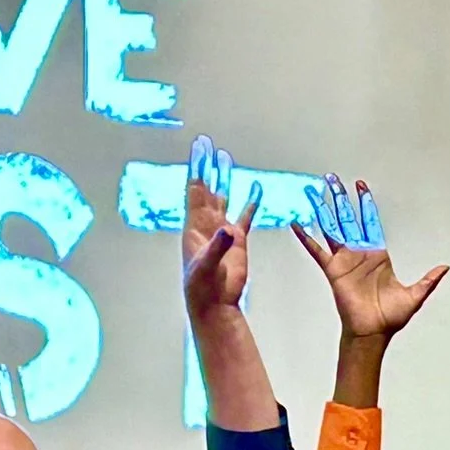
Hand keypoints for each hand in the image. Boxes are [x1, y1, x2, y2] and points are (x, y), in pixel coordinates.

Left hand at [182, 135, 261, 323]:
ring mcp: (222, 231)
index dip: (197, 168)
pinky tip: (256, 188)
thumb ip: (217, 247)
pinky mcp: (237, 241)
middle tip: (208, 144)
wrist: (216, 305)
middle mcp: (206, 224)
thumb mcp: (207, 267)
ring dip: (224, 178)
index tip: (199, 147)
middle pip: (207, 188)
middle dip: (207, 166)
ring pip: (223, 197)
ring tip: (223, 157)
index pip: (195, 190)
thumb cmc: (203, 289)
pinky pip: (245, 216)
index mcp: (194, 227)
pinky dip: (251, 202)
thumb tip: (227, 229)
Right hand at [291, 175, 446, 341]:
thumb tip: (445, 268)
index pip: (370, 221)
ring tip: (312, 192)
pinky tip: (297, 225)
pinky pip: (317, 250)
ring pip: (331, 228)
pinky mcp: (333, 270)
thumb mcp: (415, 294)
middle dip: (340, 198)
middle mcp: (359, 253)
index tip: (359, 186)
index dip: (365, 203)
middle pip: (347, 218)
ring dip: (322, 210)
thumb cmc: (389, 317)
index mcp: (377, 254)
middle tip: (331, 179)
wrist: (373, 332)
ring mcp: (344, 260)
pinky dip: (306, 238)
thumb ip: (428, 279)